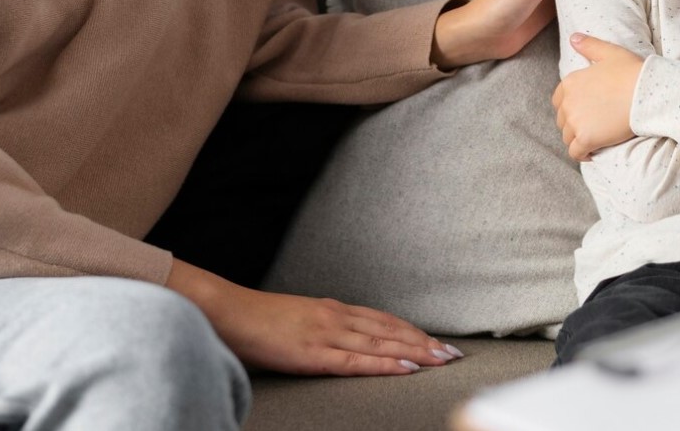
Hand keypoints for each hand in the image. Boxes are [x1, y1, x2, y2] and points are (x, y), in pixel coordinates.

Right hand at [166, 259, 460, 375]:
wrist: (226, 312)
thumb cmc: (255, 319)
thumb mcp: (296, 319)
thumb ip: (320, 327)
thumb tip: (339, 338)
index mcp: (331, 309)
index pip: (382, 321)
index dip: (411, 331)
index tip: (436, 341)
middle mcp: (336, 317)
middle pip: (390, 331)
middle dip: (424, 342)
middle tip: (453, 354)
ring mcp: (326, 333)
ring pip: (381, 344)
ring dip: (415, 352)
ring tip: (442, 360)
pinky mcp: (313, 352)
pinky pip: (356, 361)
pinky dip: (385, 365)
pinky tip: (406, 369)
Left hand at [552, 33, 644, 160]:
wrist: (647, 93)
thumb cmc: (632, 71)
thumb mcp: (609, 52)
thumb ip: (589, 45)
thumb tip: (573, 37)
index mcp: (570, 82)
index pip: (558, 101)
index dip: (571, 108)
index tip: (586, 112)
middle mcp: (568, 102)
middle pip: (563, 121)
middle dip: (574, 125)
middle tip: (593, 127)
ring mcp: (575, 121)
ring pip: (568, 138)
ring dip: (578, 140)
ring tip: (594, 140)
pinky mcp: (586, 138)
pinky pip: (576, 153)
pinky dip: (582, 155)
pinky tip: (592, 154)